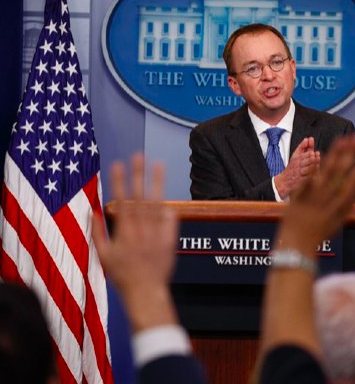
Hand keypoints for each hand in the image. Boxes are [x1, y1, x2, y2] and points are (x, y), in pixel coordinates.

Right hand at [92, 153, 179, 330]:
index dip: (119, 181)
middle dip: (138, 174)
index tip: (117, 164)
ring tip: (158, 164)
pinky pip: (170, 219)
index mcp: (124, 232)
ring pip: (157, 203)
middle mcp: (141, 230)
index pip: (121, 200)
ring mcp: (157, 233)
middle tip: (138, 155)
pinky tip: (166, 194)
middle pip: (140, 196)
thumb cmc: (122, 275)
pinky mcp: (170, 239)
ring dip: (157, 183)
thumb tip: (92, 212)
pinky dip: (167, 207)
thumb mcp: (103, 255)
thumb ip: (97, 233)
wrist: (146, 292)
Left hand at [277, 136, 354, 252]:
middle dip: (351, 152)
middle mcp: (328, 200)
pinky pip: (306, 177)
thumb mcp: (338, 222)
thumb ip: (347, 206)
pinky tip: (316, 152)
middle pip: (342, 171)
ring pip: (326, 170)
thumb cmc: (319, 234)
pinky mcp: (298, 195)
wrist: (296, 246)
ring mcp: (313, 197)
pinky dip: (312, 165)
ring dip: (335, 152)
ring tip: (343, 139)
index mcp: (340, 206)